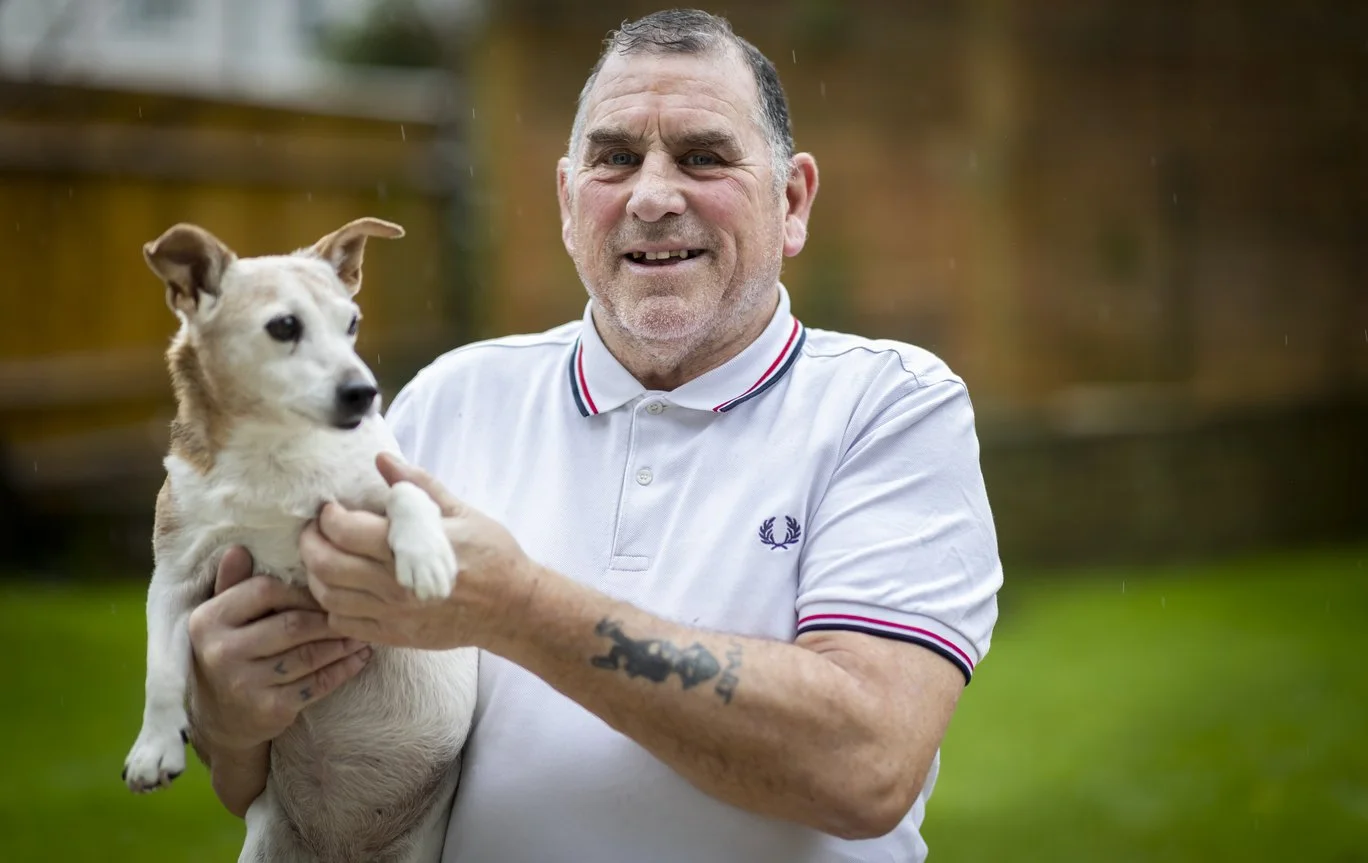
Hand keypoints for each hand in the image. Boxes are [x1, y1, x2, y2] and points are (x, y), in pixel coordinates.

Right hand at [187, 546, 373, 752]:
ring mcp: (246, 684)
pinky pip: (318, 684)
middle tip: (357, 609)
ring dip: (344, 642)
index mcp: (209, 620)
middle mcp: (223, 652)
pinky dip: (345, 669)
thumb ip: (233, 584)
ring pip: (310, 656)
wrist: (218, 719)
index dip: (300, 589)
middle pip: (293, 625)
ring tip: (363, 630)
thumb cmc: (228, 653)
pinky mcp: (270, 709)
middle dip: (330, 617)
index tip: (324, 590)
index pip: (264, 590)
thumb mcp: (221, 618)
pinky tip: (360, 656)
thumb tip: (239, 549)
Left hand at [300, 453, 537, 651]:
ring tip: (325, 557)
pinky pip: (344, 623)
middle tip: (316, 530)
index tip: (331, 508)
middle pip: (326, 565)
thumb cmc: (491, 555)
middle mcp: (393, 585)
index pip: (345, 531)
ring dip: (316, 575)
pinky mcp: (394, 635)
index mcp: (408, 550)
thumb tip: (383, 459)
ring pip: (328, 597)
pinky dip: (332, 606)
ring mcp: (391, 614)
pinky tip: (342, 590)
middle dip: (311, 542)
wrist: (511, 607)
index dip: (329, 516)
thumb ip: (418, 486)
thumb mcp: (460, 512)